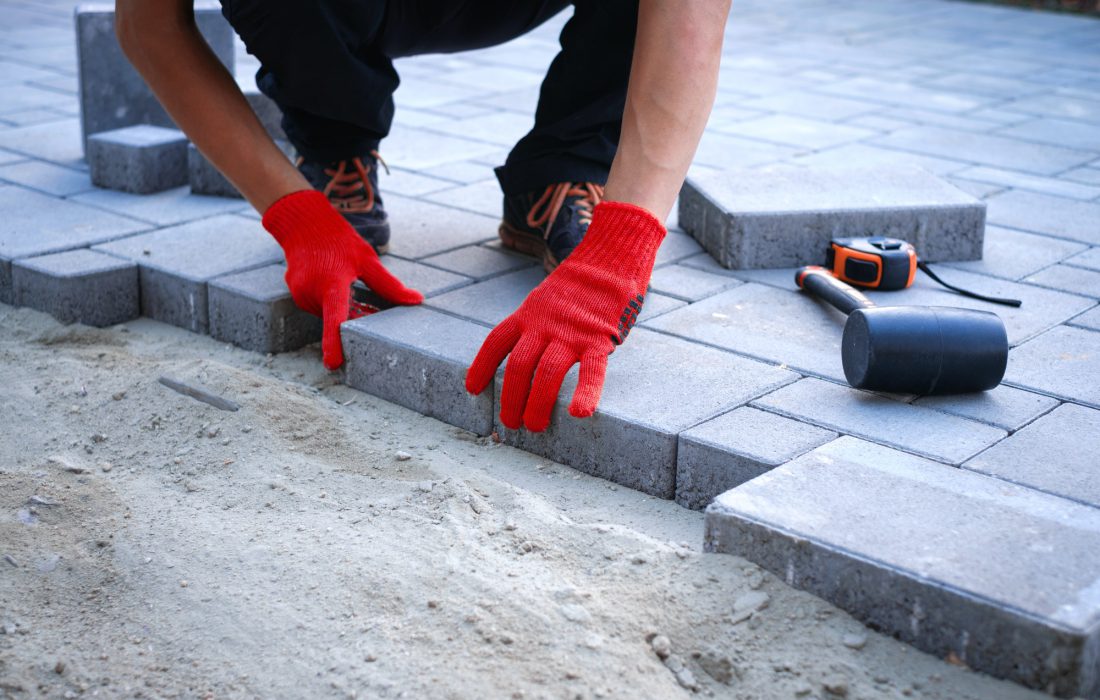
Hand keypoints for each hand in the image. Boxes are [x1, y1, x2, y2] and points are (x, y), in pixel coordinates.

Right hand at [262, 190, 422, 368]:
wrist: (304, 224)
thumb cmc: (340, 241)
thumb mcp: (367, 260)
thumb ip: (389, 285)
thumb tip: (416, 300)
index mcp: (331, 283)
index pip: (334, 319)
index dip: (334, 343)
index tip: (333, 364)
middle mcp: (311, 292)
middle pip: (338, 318)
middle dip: (354, 314)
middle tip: (360, 292)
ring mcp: (300, 294)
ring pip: (327, 315)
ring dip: (340, 307)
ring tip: (344, 281)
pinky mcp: (295, 294)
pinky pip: (318, 308)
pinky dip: (329, 302)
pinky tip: (333, 281)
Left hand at [465, 202, 665, 431]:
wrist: (611, 257)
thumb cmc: (580, 285)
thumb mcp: (546, 298)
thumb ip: (536, 323)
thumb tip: (528, 350)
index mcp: (529, 313)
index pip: (496, 342)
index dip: (482, 367)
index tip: (472, 389)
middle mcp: (544, 325)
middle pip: (519, 366)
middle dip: (510, 398)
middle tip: (510, 424)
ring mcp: (571, 333)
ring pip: (547, 373)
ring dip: (536, 405)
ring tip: (533, 427)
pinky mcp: (599, 339)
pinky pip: (592, 371)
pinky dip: (586, 393)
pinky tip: (580, 413)